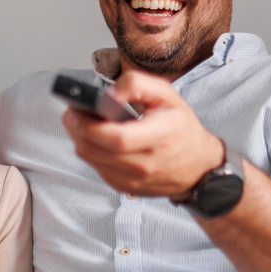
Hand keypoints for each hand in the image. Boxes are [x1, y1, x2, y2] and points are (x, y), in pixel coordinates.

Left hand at [62, 69, 224, 198]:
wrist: (199, 166)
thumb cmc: (180, 127)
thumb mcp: (167, 94)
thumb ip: (137, 84)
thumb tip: (108, 93)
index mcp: (160, 136)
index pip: (117, 138)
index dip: (90, 125)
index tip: (74, 110)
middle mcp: (147, 163)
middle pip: (97, 150)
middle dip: (77, 129)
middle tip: (71, 112)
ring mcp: (135, 180)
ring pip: (92, 160)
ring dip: (80, 139)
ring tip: (81, 122)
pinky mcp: (126, 187)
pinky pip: (98, 169)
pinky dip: (92, 153)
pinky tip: (95, 139)